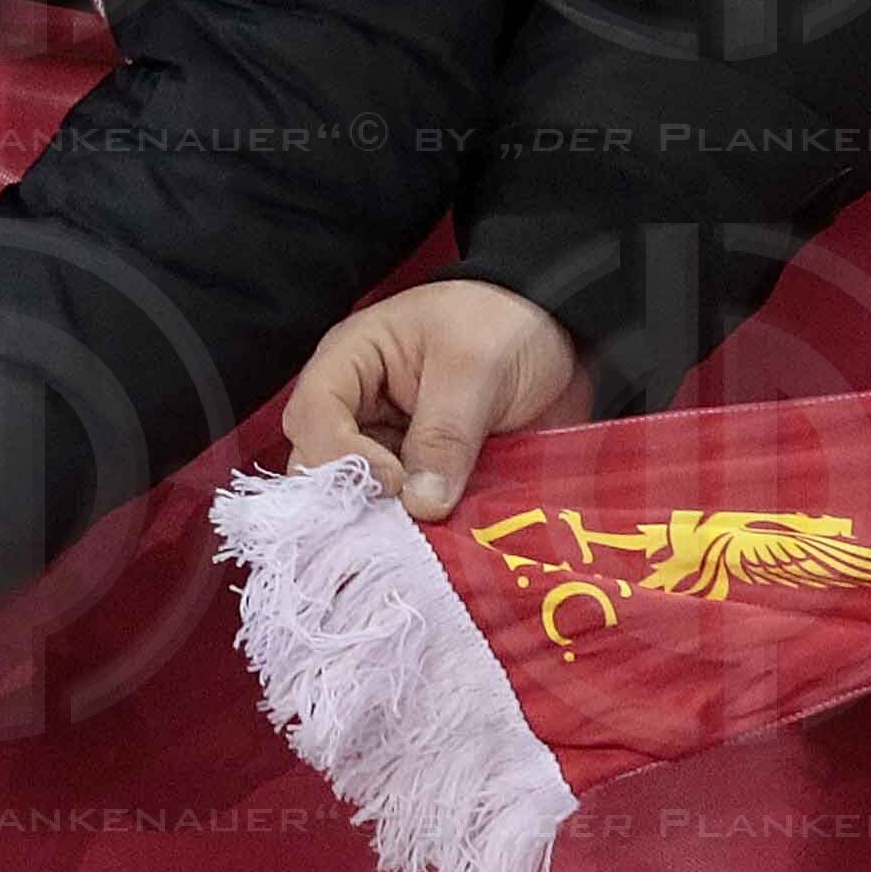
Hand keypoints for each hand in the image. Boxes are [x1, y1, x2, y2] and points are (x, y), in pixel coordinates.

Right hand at [281, 278, 585, 518]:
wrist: (558, 338)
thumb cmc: (506, 326)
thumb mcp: (476, 367)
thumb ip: (445, 433)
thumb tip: (421, 504)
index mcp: (351, 362)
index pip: (312, 415)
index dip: (340, 455)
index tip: (392, 483)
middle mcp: (355, 410)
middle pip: (317, 466)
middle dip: (351, 499)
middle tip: (396, 526)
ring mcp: (384, 448)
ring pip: (355, 498)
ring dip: (381, 523)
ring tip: (416, 542)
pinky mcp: (417, 479)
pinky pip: (399, 513)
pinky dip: (413, 531)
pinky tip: (435, 545)